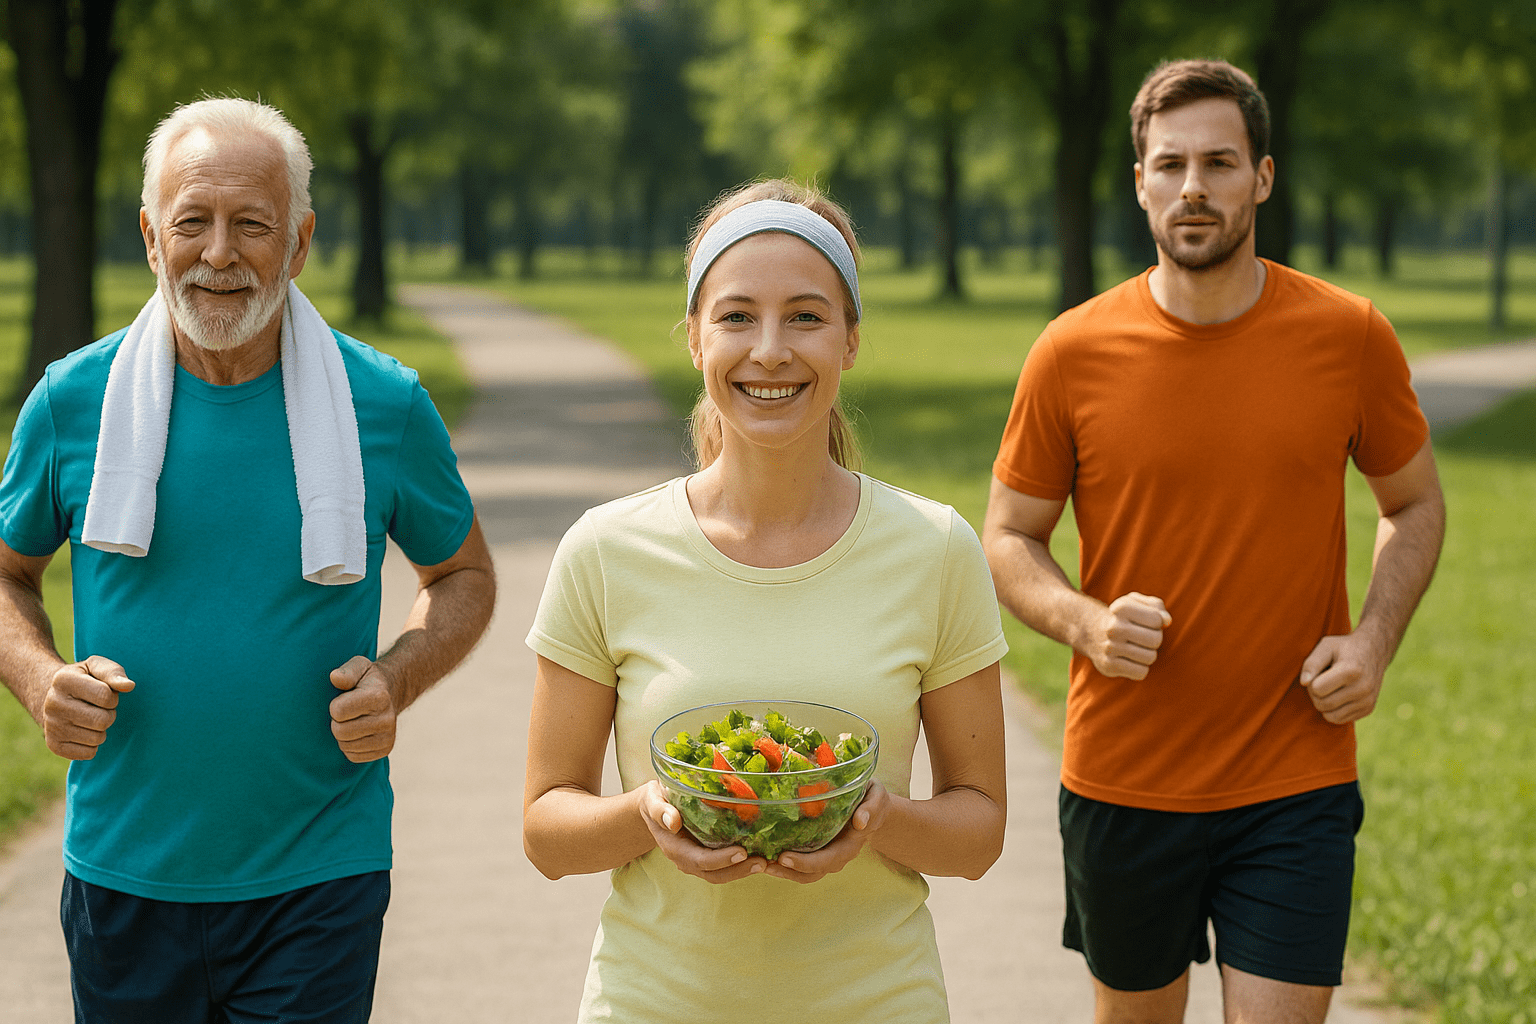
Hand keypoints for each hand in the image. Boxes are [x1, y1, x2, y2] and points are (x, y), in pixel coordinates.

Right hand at [40, 655, 134, 759]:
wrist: (55, 696)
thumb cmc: (85, 679)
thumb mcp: (96, 667)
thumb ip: (114, 673)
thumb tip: (129, 686)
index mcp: (63, 680)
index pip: (105, 696)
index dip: (113, 697)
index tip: (105, 694)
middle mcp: (52, 704)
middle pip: (102, 720)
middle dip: (110, 714)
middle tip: (100, 709)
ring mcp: (51, 726)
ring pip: (97, 738)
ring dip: (102, 730)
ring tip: (91, 718)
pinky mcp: (54, 745)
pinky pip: (89, 753)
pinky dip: (93, 744)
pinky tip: (84, 731)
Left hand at [329, 656, 397, 762]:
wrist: (390, 695)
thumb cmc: (367, 680)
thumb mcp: (359, 667)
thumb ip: (346, 671)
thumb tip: (335, 677)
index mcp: (379, 697)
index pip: (338, 711)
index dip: (335, 705)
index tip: (344, 698)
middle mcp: (387, 719)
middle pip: (340, 731)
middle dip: (337, 722)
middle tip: (347, 713)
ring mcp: (388, 737)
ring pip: (345, 746)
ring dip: (343, 735)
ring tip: (353, 721)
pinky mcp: (385, 750)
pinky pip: (353, 756)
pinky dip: (350, 746)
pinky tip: (358, 733)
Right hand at [637, 780, 767, 882]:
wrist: (653, 808)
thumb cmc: (654, 801)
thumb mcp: (653, 800)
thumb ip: (660, 810)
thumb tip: (673, 822)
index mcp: (675, 848)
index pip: (700, 860)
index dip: (722, 860)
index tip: (742, 852)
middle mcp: (687, 859)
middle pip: (715, 874)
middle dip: (739, 871)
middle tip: (763, 862)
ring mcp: (697, 860)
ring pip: (723, 873)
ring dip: (745, 870)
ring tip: (768, 862)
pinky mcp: (707, 854)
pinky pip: (725, 864)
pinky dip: (743, 863)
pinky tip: (762, 855)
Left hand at [764, 780, 890, 883]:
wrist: (873, 807)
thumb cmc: (872, 798)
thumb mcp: (876, 797)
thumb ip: (871, 808)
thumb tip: (861, 822)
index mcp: (849, 845)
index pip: (826, 860)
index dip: (805, 862)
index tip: (783, 857)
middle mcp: (836, 856)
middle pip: (811, 873)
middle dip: (787, 871)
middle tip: (764, 864)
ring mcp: (826, 855)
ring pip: (803, 873)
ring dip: (781, 871)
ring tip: (758, 864)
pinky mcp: (816, 850)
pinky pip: (799, 863)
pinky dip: (782, 863)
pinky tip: (764, 855)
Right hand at [1085, 592, 1171, 679]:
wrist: (1092, 632)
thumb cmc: (1122, 617)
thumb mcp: (1136, 603)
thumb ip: (1156, 606)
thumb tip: (1167, 621)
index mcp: (1121, 607)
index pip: (1157, 620)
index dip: (1156, 622)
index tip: (1144, 622)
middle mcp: (1113, 627)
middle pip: (1155, 640)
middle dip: (1154, 640)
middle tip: (1143, 638)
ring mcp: (1109, 647)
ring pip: (1150, 657)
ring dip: (1148, 655)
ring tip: (1136, 649)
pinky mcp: (1108, 666)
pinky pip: (1141, 673)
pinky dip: (1140, 668)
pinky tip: (1130, 661)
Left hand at [1299, 633, 1385, 723]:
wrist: (1374, 651)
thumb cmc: (1344, 648)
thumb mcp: (1325, 646)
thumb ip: (1311, 663)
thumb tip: (1304, 683)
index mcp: (1351, 671)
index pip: (1317, 689)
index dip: (1311, 682)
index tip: (1318, 673)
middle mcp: (1362, 688)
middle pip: (1322, 704)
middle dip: (1315, 694)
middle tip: (1321, 681)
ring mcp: (1367, 701)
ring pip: (1330, 716)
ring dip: (1323, 704)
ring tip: (1329, 688)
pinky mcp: (1368, 709)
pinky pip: (1340, 719)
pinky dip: (1334, 710)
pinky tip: (1338, 695)